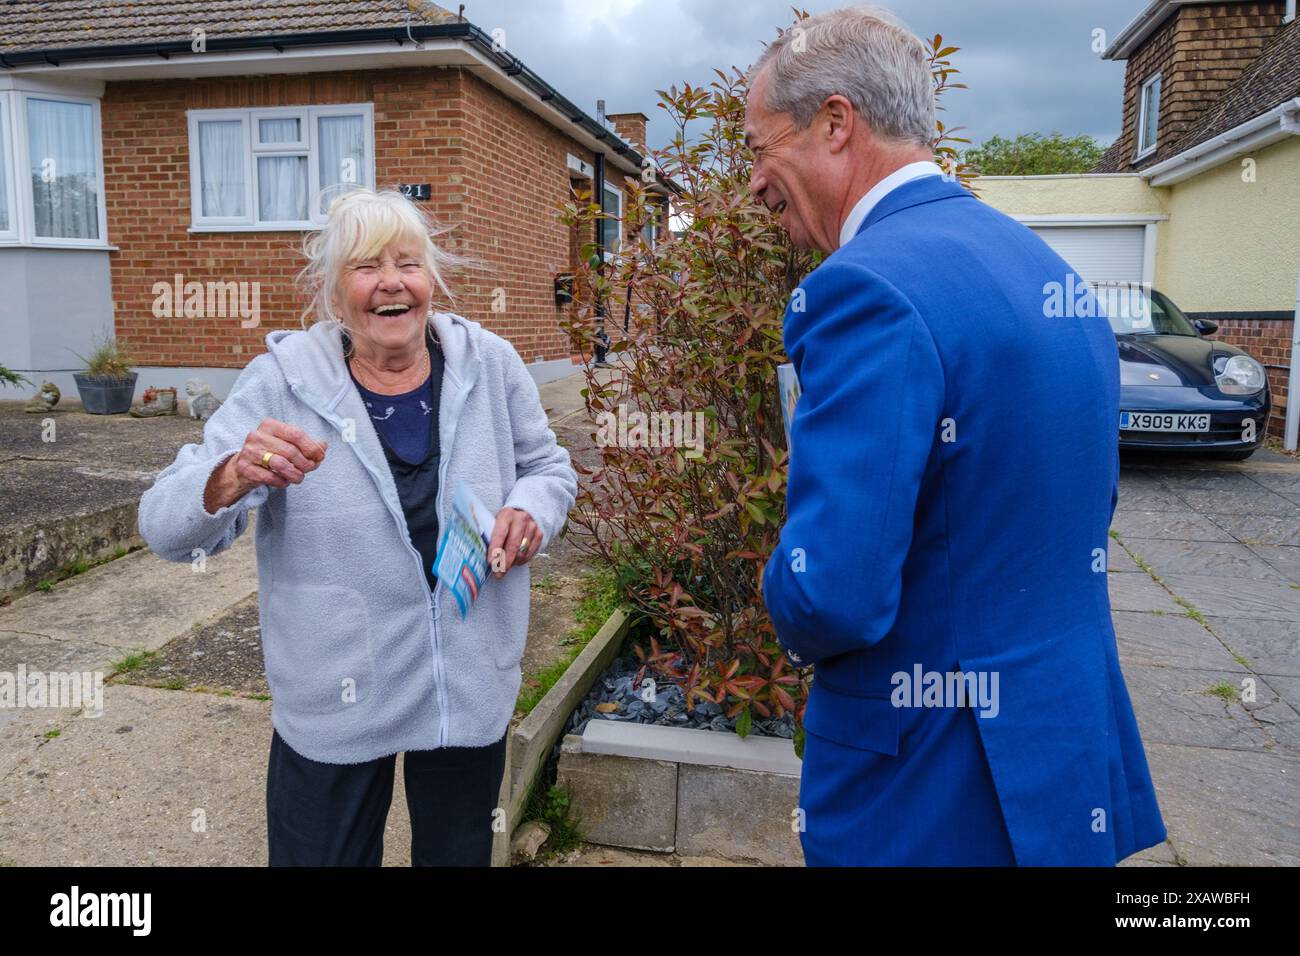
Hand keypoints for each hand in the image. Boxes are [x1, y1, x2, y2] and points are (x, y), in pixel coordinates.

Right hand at [204, 418, 327, 512]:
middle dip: (305, 463)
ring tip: (299, 477)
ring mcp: (249, 452)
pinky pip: (270, 477)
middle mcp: (257, 436)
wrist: (243, 467)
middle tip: (310, 469)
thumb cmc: (270, 453)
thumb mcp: (287, 444)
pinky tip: (284, 481)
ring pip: (281, 464)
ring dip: (295, 474)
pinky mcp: (245, 468)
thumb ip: (307, 444)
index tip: (320, 456)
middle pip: (290, 451)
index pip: (296, 434)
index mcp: (270, 425)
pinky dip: (282, 482)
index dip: (311, 447)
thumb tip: (323, 446)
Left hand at [488, 507, 540, 578]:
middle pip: (513, 546)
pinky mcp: (540, 534)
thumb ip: (491, 536)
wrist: (524, 510)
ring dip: (513, 563)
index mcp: (506, 515)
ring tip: (506, 566)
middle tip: (498, 574)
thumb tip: (486, 558)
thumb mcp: (496, 522)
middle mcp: (521, 519)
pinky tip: (516, 561)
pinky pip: (530, 554)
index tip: (491, 563)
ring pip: (522, 552)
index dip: (495, 550)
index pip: (500, 534)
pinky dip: (522, 561)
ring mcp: (532, 526)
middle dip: (505, 563)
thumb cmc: (505, 521)